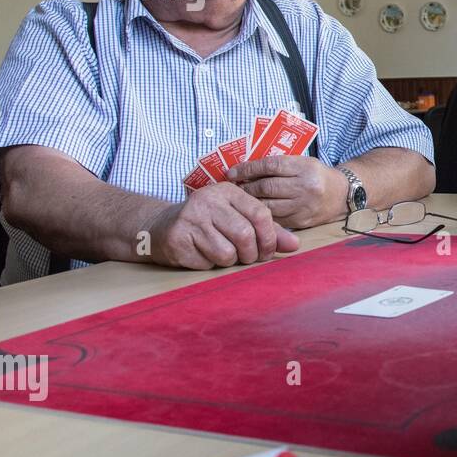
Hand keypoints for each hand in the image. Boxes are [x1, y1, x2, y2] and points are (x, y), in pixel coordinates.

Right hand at [145, 182, 299, 268]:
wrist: (161, 227)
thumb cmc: (208, 222)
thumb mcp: (237, 217)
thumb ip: (267, 230)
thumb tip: (295, 245)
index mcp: (227, 191)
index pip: (261, 214)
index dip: (270, 238)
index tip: (268, 251)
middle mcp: (207, 201)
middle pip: (245, 235)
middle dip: (251, 254)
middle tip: (248, 257)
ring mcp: (189, 219)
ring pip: (226, 253)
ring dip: (230, 261)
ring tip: (222, 253)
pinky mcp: (176, 239)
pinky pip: (206, 263)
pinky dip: (210, 265)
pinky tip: (201, 254)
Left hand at [226, 155, 348, 228]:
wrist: (342, 195)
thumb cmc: (316, 175)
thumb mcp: (302, 162)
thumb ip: (279, 165)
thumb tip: (246, 170)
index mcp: (304, 167)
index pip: (270, 166)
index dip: (247, 168)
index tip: (231, 172)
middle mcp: (305, 186)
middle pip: (267, 187)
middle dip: (246, 187)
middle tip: (233, 187)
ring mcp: (303, 205)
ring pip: (268, 205)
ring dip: (251, 202)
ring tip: (241, 199)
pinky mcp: (302, 221)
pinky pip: (275, 218)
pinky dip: (262, 214)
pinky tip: (254, 211)